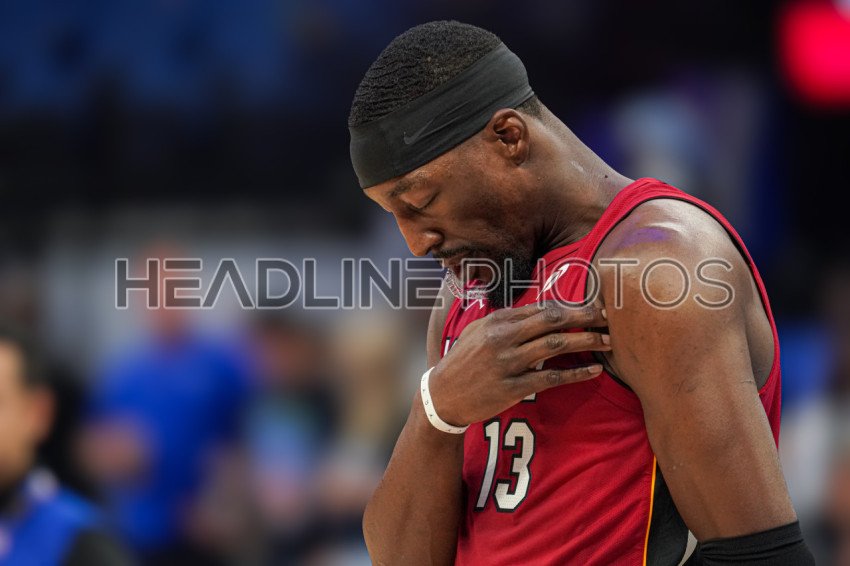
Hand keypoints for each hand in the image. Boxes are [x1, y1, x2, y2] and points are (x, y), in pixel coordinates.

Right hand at [428, 302, 609, 426]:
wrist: (442, 396)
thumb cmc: (463, 361)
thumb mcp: (478, 331)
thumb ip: (506, 319)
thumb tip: (538, 308)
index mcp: (497, 321)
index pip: (542, 307)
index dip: (571, 306)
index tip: (594, 306)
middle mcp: (503, 338)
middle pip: (552, 321)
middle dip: (584, 317)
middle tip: (609, 317)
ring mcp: (508, 363)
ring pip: (556, 346)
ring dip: (586, 341)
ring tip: (608, 341)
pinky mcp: (512, 388)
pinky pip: (551, 378)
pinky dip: (575, 373)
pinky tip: (594, 371)